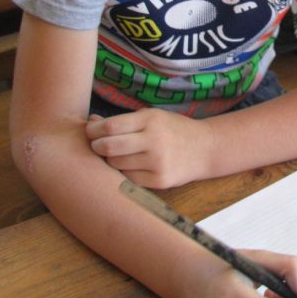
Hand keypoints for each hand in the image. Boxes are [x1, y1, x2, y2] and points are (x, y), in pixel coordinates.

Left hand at [86, 108, 211, 187]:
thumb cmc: (173, 129)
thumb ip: (123, 120)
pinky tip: (132, 165)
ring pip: (116, 164)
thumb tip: (91, 121)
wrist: (205, 148)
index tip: (91, 131)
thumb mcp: (152, 117)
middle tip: (97, 146)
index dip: (93, 130)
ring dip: (111, 160)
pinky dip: (125, 172)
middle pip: (109, 147)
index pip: (110, 126)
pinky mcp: (160, 180)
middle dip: (97, 147)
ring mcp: (158, 162)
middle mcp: (154, 140)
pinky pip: (128, 178)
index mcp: (151, 120)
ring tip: (118, 154)